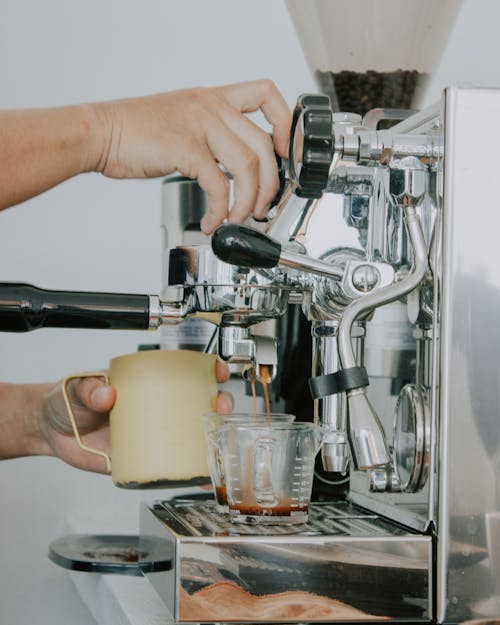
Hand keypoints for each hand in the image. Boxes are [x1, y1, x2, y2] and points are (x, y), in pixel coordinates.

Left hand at [39, 359, 231, 473]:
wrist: (50, 432)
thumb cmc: (66, 400)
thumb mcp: (77, 386)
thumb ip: (89, 388)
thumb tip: (106, 395)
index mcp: (145, 383)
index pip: (183, 372)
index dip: (207, 370)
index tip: (218, 371)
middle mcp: (155, 408)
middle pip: (196, 403)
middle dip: (217, 405)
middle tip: (218, 408)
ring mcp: (151, 434)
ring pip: (190, 435)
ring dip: (210, 438)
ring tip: (216, 443)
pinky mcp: (142, 459)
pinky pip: (170, 465)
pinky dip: (188, 472)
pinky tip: (201, 477)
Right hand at [92, 79, 291, 232]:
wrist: (100, 132)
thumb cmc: (135, 131)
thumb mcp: (183, 121)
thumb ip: (212, 136)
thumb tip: (234, 169)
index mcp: (213, 99)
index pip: (266, 94)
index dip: (285, 122)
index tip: (284, 150)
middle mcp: (211, 107)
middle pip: (264, 144)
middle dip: (271, 184)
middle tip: (263, 205)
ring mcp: (199, 125)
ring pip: (248, 166)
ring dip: (249, 201)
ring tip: (238, 218)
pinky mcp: (186, 148)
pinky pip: (219, 184)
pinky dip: (221, 210)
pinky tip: (212, 221)